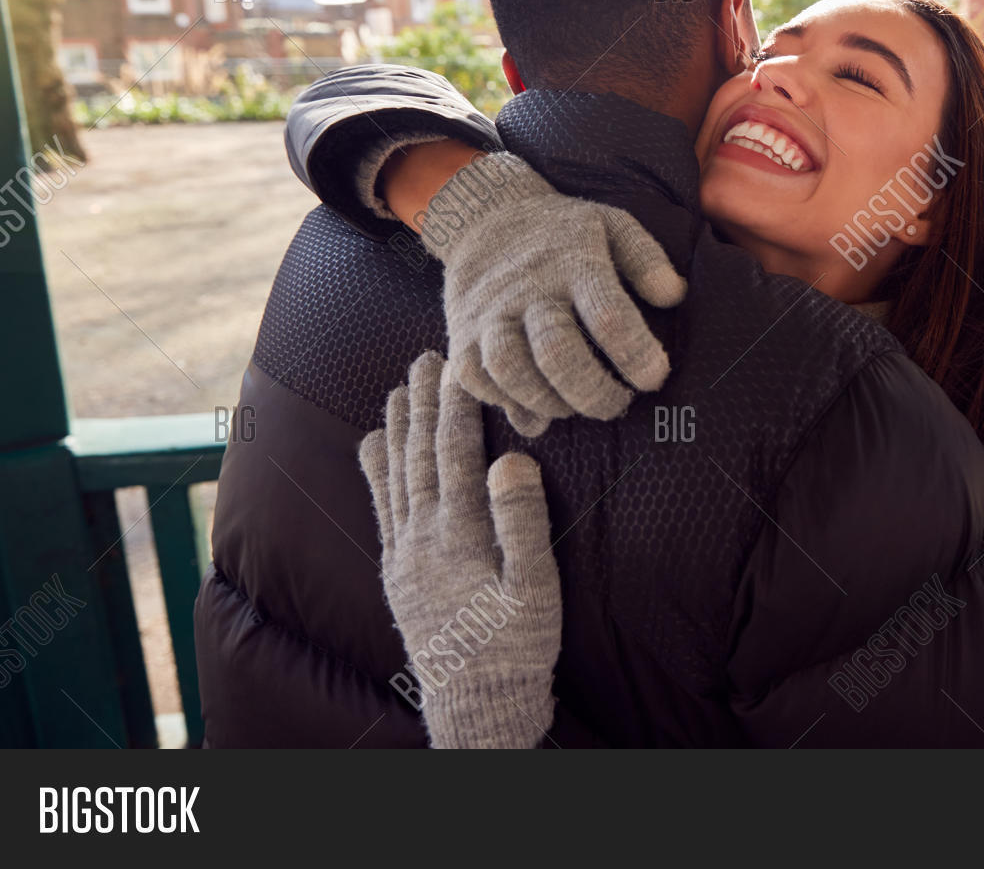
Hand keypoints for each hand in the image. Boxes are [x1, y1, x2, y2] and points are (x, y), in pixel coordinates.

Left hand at [359, 351, 561, 747]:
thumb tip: (513, 460)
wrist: (474, 702)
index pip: (457, 453)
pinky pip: (382, 506)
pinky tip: (372, 444)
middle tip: (423, 356)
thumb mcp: (535, 587)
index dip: (457, 404)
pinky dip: (376, 469)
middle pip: (421, 455)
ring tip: (398, 387)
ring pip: (396, 475)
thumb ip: (522, 521)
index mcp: (461, 534)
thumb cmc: (517, 645)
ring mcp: (405, 552)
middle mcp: (424, 536)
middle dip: (423, 403)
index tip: (459, 361)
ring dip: (397, 426)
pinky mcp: (397, 570)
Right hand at [418, 152, 685, 435]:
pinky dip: (507, 403)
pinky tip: (537, 406)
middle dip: (595, 392)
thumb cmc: (562, 232)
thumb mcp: (612, 225)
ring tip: (577, 406)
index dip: (636, 354)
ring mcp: (489, 313)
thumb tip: (674, 294)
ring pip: (511, 371)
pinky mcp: (461, 334)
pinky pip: (478, 380)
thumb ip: (646, 258)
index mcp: (574, 262)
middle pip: (557, 353)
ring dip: (550, 402)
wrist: (485, 218)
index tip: (655, 376)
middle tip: (619, 404)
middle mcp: (528, 289)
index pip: (608, 315)